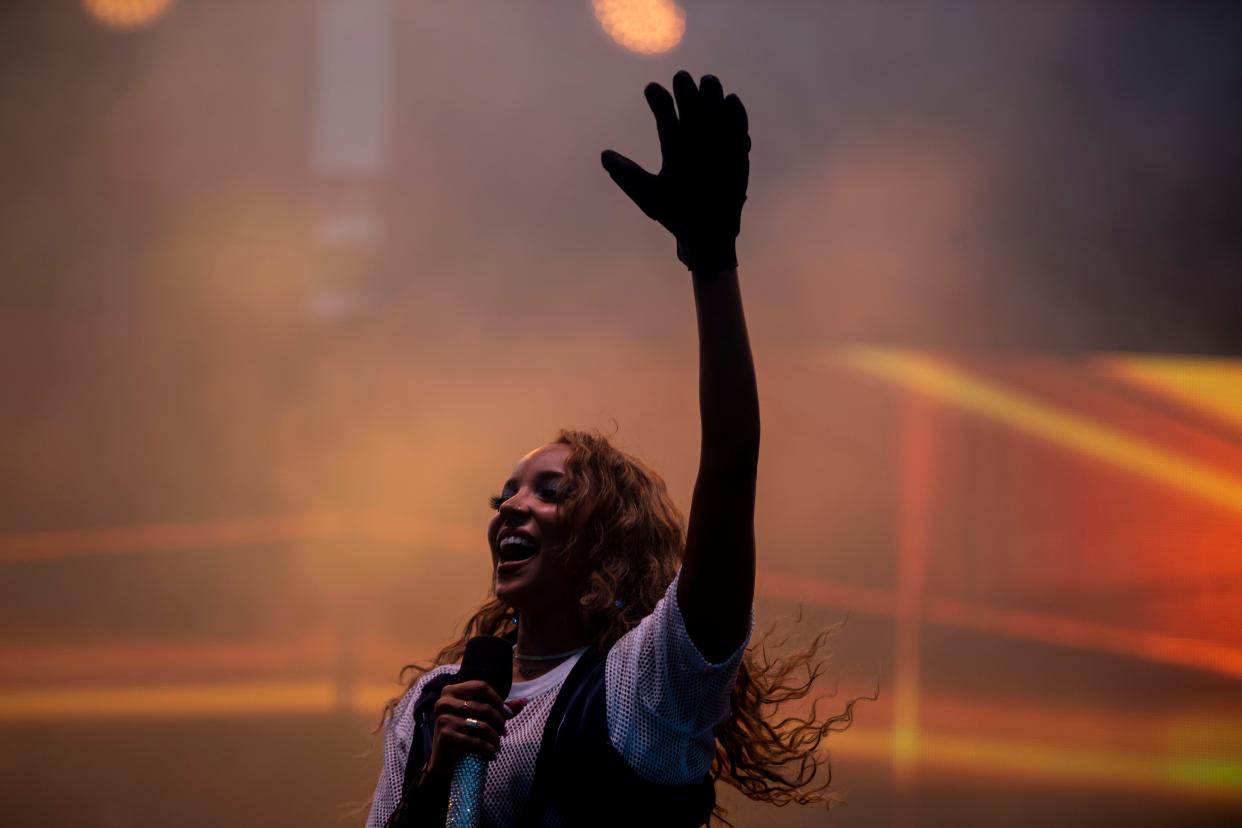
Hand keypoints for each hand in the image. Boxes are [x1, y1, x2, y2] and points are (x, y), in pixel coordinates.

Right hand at [422, 680, 526, 784]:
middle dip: (499, 722)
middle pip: (484, 707)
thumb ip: (499, 708)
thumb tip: (524, 701)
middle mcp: (444, 702)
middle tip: (504, 733)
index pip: (481, 686)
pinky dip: (488, 749)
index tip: (507, 714)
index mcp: (450, 691)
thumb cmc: (462, 734)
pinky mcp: (446, 735)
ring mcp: (444, 718)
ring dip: (495, 738)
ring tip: (498, 745)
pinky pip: (476, 741)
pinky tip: (492, 755)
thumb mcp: (478, 717)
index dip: (498, 700)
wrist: (443, 760)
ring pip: (482, 725)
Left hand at [601, 70, 749, 272]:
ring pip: (715, 116)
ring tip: (707, 81)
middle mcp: (695, 145)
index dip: (659, 103)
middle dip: (687, 94)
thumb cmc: (676, 216)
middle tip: (681, 77)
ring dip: (712, 98)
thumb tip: (604, 156)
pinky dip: (736, 117)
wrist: (706, 234)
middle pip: (691, 112)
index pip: (666, 121)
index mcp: (674, 150)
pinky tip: (731, 100)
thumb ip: (628, 175)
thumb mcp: (649, 194)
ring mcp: (717, 148)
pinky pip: (738, 132)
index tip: (651, 88)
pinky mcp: (737, 156)